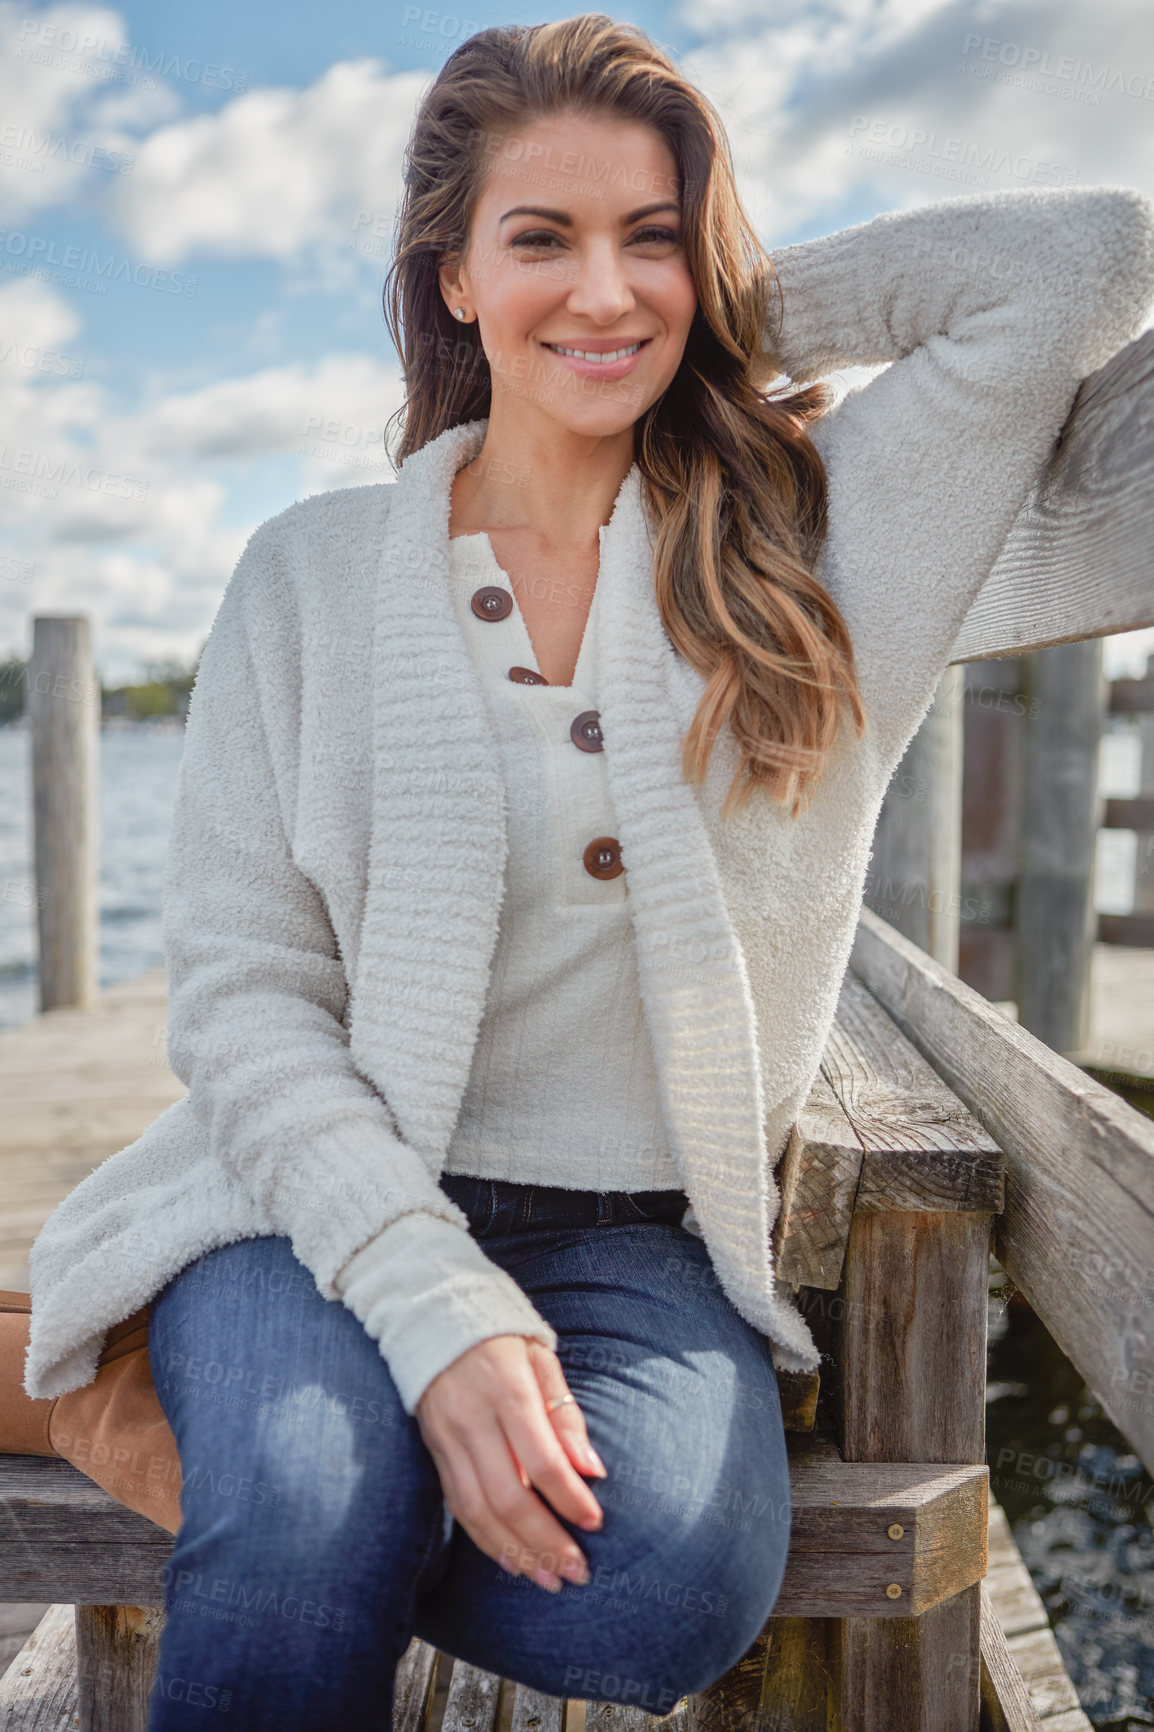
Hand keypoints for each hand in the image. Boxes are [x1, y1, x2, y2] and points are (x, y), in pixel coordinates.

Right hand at [415, 1334, 605, 1592]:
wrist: (430, 1315)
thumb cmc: (500, 1335)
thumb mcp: (540, 1357)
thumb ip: (565, 1414)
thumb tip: (592, 1471)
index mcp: (506, 1389)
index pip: (541, 1460)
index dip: (569, 1498)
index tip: (596, 1523)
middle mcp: (472, 1419)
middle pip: (508, 1496)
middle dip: (545, 1542)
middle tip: (578, 1572)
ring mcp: (447, 1438)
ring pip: (479, 1511)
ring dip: (516, 1553)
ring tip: (550, 1580)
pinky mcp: (433, 1451)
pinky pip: (458, 1506)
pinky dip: (485, 1540)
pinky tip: (511, 1561)